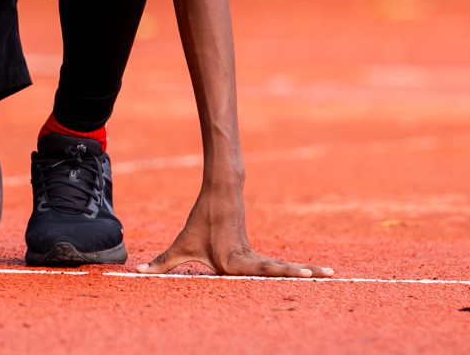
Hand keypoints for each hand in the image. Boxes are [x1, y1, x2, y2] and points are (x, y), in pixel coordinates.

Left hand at [134, 187, 331, 277]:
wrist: (220, 193)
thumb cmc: (199, 222)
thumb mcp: (180, 245)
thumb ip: (162, 262)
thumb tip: (138, 273)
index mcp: (234, 261)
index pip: (261, 270)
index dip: (281, 272)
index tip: (300, 274)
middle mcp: (249, 259)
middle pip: (279, 269)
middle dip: (303, 274)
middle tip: (328, 276)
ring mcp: (256, 254)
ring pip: (282, 266)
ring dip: (305, 271)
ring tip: (331, 275)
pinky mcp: (258, 252)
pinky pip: (278, 265)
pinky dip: (295, 270)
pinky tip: (314, 274)